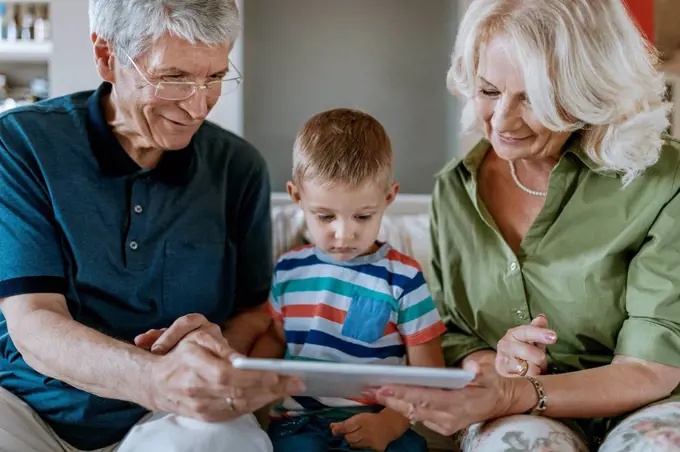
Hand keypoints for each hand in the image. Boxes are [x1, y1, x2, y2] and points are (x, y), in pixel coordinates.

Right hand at [136, 314, 304, 421]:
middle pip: (242, 393)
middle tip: (297, 382)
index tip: (280, 374)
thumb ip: (221, 347)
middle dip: (272, 389)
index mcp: (198, 368)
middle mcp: (201, 391)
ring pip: (242, 405)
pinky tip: (269, 397)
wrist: (153, 382)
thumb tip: (242, 359)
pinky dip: (255, 405)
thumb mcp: (196, 338)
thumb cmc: (179, 355)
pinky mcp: (207, 417)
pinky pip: (235, 413)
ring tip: (289, 389)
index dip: (257, 377)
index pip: (233, 376)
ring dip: (268, 398)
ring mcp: (204, 408)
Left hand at [330, 409, 409, 450]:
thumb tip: (331, 427)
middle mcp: (366, 431)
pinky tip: (364, 442)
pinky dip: (361, 447)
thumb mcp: (359, 418)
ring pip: (354, 446)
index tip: (334, 430)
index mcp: (362, 420)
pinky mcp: (376, 449)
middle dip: (347, 436)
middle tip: (351, 433)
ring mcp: (371, 441)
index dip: (338, 429)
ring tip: (358, 437)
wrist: (389, 425)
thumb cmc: (371, 420)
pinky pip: (363, 450)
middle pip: (349, 438)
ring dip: (353, 442)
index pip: (347, 426)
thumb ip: (345, 423)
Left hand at [373, 361, 533, 436]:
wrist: (504, 402)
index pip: (426, 398)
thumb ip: (478, 371)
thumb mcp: (489, 374)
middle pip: (414, 408)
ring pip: (414, 414)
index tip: (386, 386)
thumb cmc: (493, 384)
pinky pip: (418, 417)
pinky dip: (403, 407)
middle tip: (370, 389)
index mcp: (460, 403)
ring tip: (374, 393)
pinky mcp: (443, 426)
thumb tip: (469, 367)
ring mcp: (446, 424)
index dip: (404, 392)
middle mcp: (450, 418)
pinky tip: (390, 398)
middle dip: (391, 398)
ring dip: (393, 403)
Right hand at [495, 314, 555, 376]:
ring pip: (530, 368)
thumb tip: (542, 317)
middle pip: (532, 352)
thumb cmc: (523, 354)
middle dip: (540, 360)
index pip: (526, 331)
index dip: (540, 334)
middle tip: (538, 363)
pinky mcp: (503, 376)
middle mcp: (504, 346)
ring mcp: (502, 361)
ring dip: (536, 371)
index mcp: (512, 334)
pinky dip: (530, 379)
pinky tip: (527, 377)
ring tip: (532, 370)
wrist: (506, 370)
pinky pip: (525, 379)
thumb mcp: (532, 341)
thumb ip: (537, 329)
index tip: (554, 337)